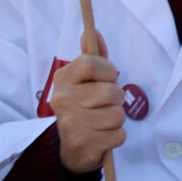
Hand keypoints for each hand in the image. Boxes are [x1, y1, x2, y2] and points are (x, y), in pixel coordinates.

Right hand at [49, 37, 125, 176]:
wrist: (71, 148)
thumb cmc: (85, 106)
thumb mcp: (86, 80)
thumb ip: (93, 56)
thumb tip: (92, 32)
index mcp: (63, 79)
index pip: (89, 63)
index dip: (107, 70)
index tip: (107, 78)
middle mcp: (62, 100)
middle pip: (110, 92)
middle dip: (116, 99)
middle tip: (105, 104)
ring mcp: (71, 124)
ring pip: (117, 115)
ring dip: (117, 119)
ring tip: (103, 121)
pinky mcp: (82, 145)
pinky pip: (118, 135)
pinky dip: (116, 136)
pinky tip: (103, 136)